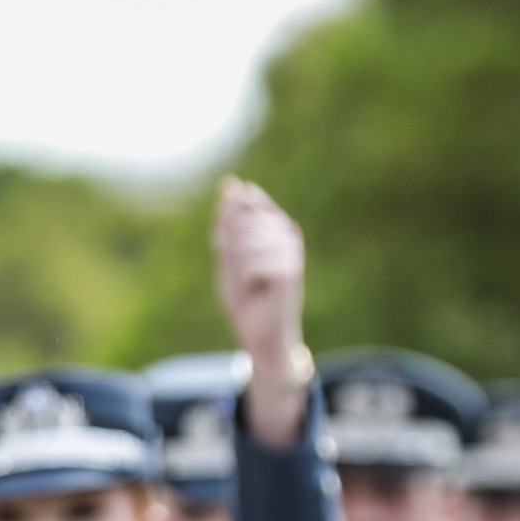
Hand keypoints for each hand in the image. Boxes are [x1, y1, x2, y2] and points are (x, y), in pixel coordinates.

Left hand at [212, 179, 309, 442]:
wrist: (262, 337)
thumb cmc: (246, 297)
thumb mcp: (229, 256)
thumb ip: (229, 222)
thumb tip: (231, 183)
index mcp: (274, 225)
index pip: (246, 202)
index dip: (229, 224)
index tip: (228, 249)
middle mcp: (287, 232)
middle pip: (240, 222)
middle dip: (229, 252)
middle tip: (240, 275)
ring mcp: (291, 249)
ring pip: (243, 243)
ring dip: (236, 268)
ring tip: (249, 284)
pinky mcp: (291, 269)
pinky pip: (250, 265)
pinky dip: (245, 281)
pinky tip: (258, 292)